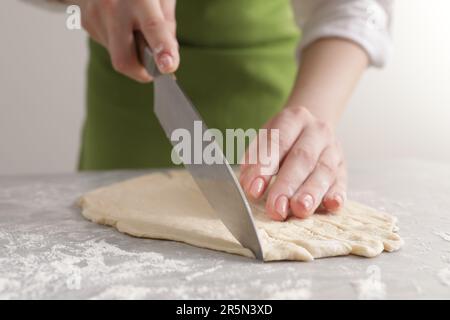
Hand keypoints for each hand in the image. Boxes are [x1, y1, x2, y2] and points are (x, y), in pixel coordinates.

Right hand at [71, 0, 178, 81]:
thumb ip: (167, 23)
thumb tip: (167, 55)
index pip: (153, 28)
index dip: (162, 49)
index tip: (168, 66)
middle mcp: (113, 7)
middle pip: (124, 59)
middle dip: (141, 72)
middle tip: (155, 68)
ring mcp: (95, 16)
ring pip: (117, 55)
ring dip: (132, 52)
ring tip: (134, 28)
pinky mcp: (86, 23)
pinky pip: (109, 45)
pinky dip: (121, 43)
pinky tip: (122, 24)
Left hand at [240, 106, 346, 220]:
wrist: (312, 129)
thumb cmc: (282, 140)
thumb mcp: (263, 140)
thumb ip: (254, 161)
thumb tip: (248, 185)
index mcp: (293, 119)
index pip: (278, 142)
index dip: (265, 167)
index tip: (254, 189)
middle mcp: (316, 131)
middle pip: (302, 158)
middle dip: (287, 185)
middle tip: (276, 207)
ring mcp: (333, 150)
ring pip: (324, 171)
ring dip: (311, 193)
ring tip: (300, 209)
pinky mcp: (343, 169)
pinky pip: (342, 182)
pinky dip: (337, 194)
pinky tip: (332, 205)